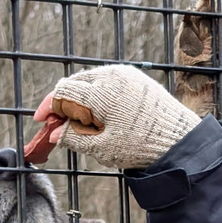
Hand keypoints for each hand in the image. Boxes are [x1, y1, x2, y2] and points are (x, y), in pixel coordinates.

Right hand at [24, 65, 201, 168]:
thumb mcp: (102, 148)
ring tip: (80, 125)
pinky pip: (108, 83)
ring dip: (80, 100)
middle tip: (58, 125)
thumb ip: (74, 138)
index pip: (63, 92)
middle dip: (63, 104)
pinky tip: (98, 116)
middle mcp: (112, 76)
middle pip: (75, 84)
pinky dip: (97, 97)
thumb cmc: (141, 146)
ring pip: (91, 82)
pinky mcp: (137, 79)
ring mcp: (126, 74)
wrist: (180, 141)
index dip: (48, 107)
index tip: (41, 121)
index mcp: (101, 92)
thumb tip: (55, 133)